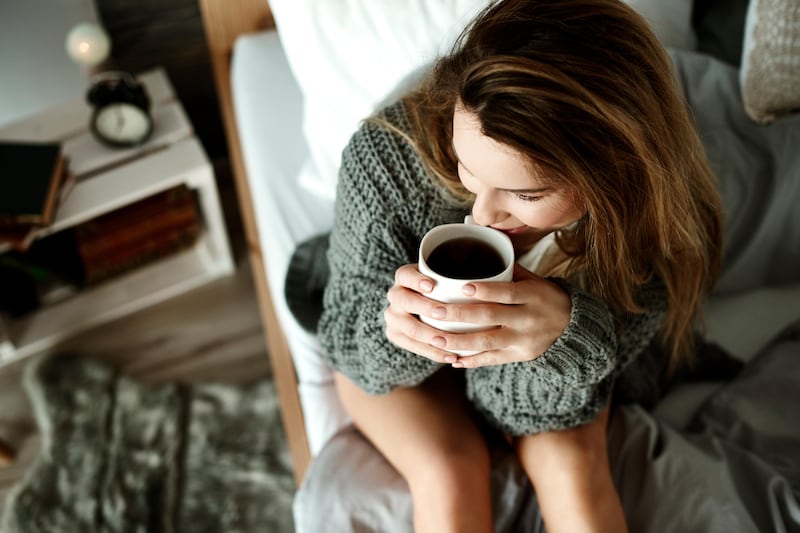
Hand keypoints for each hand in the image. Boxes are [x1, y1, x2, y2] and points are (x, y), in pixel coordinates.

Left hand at [384, 263, 571, 367]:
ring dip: (460, 342)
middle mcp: (529, 318)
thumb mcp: (534, 279)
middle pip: (491, 317)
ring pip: (488, 342)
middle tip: (435, 312)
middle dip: (460, 315)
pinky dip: (472, 361)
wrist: (573, 326)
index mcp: (533, 295)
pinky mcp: (521, 355)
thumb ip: (508, 268)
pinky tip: (453, 360)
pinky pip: (493, 359)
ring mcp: (524, 339)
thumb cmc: (544, 296)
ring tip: (436, 340)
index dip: (485, 291)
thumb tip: (478, 244)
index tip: (462, 288)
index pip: (506, 292)